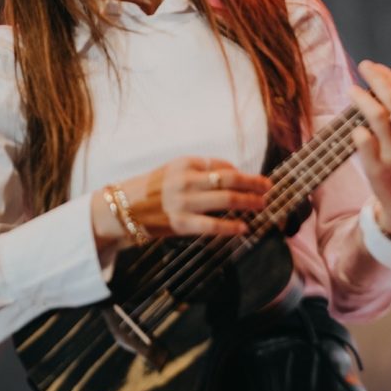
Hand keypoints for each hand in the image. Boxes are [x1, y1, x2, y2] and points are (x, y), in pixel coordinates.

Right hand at [94, 157, 270, 246]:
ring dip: (249, 202)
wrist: (121, 210)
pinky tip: (244, 227)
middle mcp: (186, 179)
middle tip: (269, 187)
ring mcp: (184, 202)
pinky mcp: (181, 223)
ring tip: (262, 205)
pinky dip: (232, 227)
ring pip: (226, 200)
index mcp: (184, 163)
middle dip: (253, 184)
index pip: (222, 165)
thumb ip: (200, 171)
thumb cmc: (150, 190)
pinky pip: (213, 226)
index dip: (242, 173)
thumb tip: (232, 175)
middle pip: (230, 180)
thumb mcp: (173, 171)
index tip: (254, 180)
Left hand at [350, 60, 390, 236]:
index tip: (375, 66)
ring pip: (377, 116)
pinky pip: (363, 140)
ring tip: (352, 90)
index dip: (389, 76)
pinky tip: (354, 125)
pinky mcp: (378, 168)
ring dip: (361, 98)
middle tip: (363, 67)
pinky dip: (357, 128)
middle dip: (376, 78)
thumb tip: (383, 85)